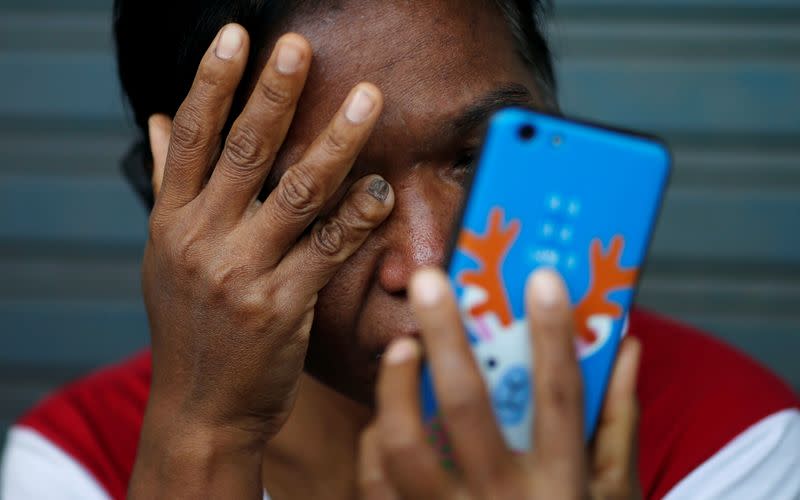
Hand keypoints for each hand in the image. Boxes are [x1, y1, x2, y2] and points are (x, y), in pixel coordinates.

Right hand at [131, 23, 390, 496]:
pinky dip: (358, 215)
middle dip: (275, 94)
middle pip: (246, 153)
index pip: (192, 137)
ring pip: (296, 193)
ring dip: (335, 143)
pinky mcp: (281, 307)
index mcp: (172, 221)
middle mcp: (201, 240)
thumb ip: (170, 184)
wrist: (201, 406)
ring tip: (366, 100)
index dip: (213, 82)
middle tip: (300, 48)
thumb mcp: (164, 254)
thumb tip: (157, 121)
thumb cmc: (190, 326)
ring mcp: (241, 274)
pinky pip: (328, 249)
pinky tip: (381, 187)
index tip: (237, 36)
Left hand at [359, 268, 641, 499]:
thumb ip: (617, 422)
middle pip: (467, 407)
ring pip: (404, 447)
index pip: (559, 398)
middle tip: (431, 281)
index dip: (553, 334)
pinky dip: (375, 440)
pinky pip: (376, 481)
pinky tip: (386, 414)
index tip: (542, 276)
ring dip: (395, 388)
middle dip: (445, 335)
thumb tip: (626, 346)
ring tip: (401, 347)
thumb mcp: (614, 495)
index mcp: (561, 487)